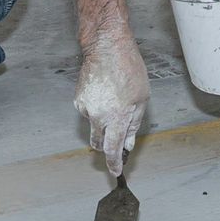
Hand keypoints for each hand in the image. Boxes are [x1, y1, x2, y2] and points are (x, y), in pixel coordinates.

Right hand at [73, 27, 148, 175]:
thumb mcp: (141, 98)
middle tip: (115, 140)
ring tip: (113, 99)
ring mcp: (86, 108)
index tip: (115, 171)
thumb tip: (128, 143)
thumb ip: (134, 124)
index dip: (114, 163)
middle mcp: (99, 116)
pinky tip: (104, 93)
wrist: (107, 48)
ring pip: (94, 125)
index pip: (113, 149)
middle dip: (106, 146)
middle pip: (99, 143)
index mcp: (117, 117)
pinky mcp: (78, 100)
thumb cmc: (128, 69)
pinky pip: (88, 112)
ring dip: (102, 121)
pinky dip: (95, 109)